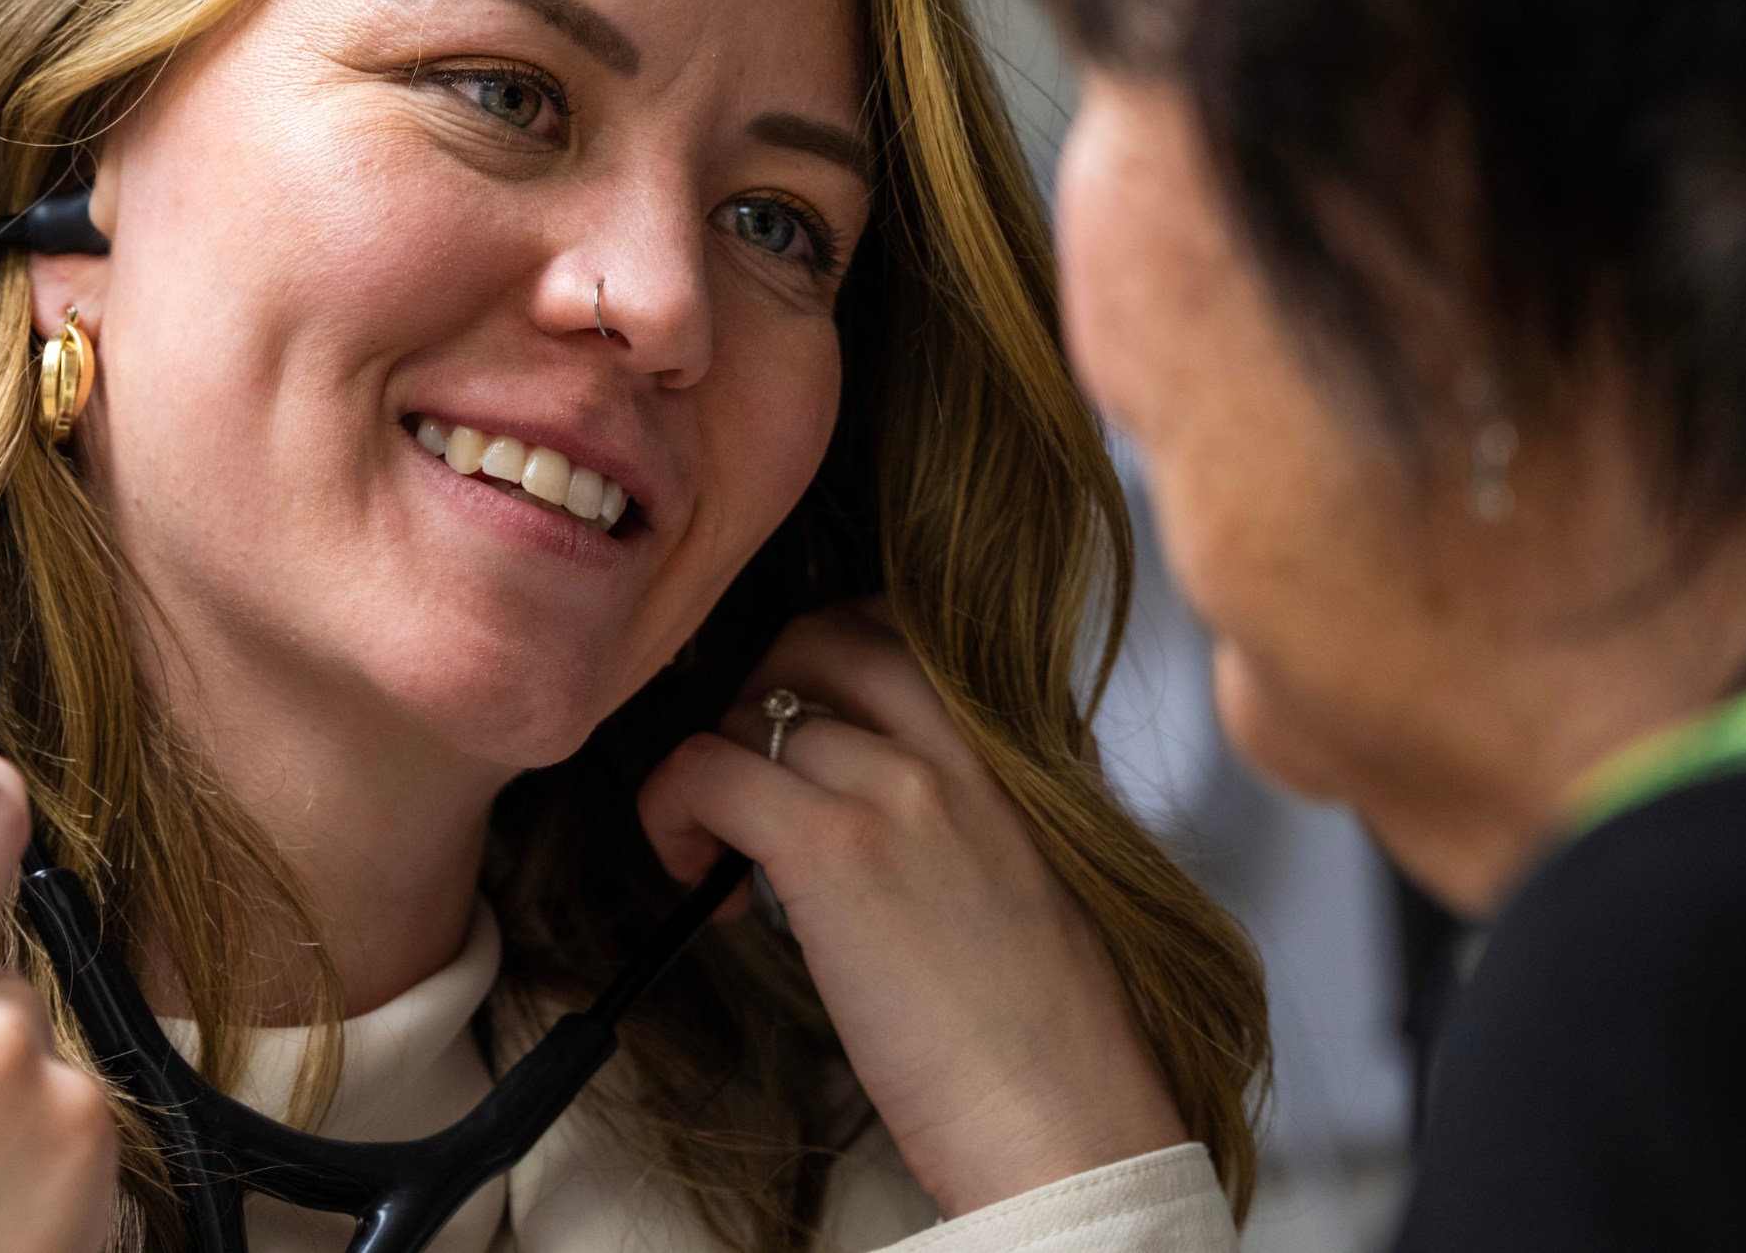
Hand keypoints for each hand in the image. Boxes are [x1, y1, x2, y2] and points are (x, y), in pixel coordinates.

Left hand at [638, 600, 1189, 1216]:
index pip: (904, 627)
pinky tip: (700, 877)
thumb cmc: (1052, 1028)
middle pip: (825, 635)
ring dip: (717, 766)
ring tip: (726, 848)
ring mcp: (904, 783)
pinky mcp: (837, 845)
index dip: (829, 666)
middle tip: (754, 778)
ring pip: (755, 704)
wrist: (1071, 1118)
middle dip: (764, 691)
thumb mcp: (1045, 867)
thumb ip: (987, 797)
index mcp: (1026, 741)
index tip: (804, 729)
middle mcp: (968, 740)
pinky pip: (706, 769)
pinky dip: (673, 811)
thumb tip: (888, 776)